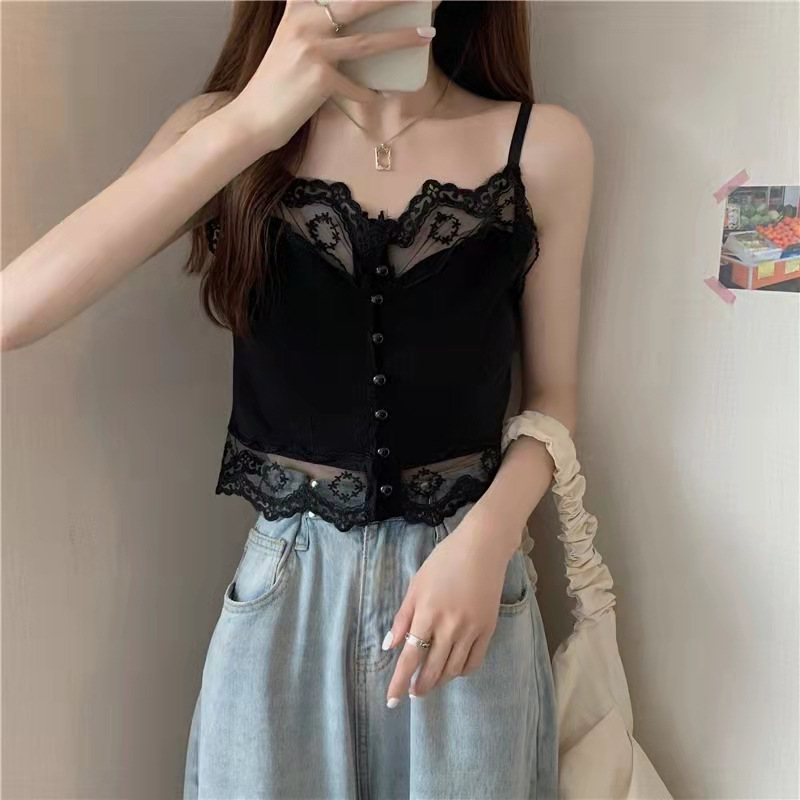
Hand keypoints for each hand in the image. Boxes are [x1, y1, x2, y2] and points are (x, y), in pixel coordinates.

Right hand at [227, 0, 436, 148]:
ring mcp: (313, 50)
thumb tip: (347, 21)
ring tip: (427, 35)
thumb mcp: (290, 42)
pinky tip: (380, 97)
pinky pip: (358, 87)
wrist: (254, 117)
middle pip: (359, 3)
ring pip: (368, 42)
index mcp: (299, 10)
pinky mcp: (320, 79)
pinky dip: (370, 94)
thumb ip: (313, 23)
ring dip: (402, 38)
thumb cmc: (277, 84)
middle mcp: (306, 23)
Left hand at [382, 510, 516, 703]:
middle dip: (419, 686)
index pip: (410, 657)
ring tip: (429, 683)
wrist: (482, 548)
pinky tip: (452, 670)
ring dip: (438, 681)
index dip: (399, 681)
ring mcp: (471, 630)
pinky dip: (461, 671)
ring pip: (452, 669)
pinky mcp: (488, 630)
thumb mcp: (416, 585)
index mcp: (427, 613)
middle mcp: (449, 626)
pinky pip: (474, 662)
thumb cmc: (444, 562)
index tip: (391, 701)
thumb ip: (403, 617)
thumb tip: (390, 646)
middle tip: (412, 693)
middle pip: (432, 669)